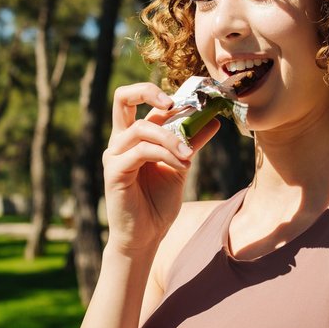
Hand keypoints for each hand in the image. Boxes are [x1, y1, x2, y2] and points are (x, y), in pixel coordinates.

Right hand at [102, 82, 219, 255]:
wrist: (147, 236)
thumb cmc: (158, 202)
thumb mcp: (180, 165)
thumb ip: (191, 142)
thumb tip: (214, 121)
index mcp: (133, 135)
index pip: (136, 99)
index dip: (157, 92)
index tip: (183, 101)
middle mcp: (120, 140)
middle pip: (122, 97)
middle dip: (149, 92)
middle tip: (174, 105)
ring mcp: (114, 154)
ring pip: (142, 128)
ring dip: (172, 139)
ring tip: (190, 156)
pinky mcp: (114, 171)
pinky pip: (142, 151)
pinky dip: (166, 154)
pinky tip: (183, 166)